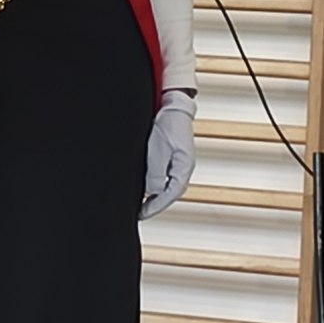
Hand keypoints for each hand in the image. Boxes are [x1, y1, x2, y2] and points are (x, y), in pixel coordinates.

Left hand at [140, 89, 195, 218]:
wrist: (172, 107)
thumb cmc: (168, 125)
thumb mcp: (158, 151)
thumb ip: (156, 174)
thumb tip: (153, 193)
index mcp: (184, 169)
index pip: (170, 195)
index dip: (155, 207)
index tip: (142, 215)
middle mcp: (183, 169)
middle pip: (169, 193)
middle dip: (154, 204)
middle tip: (140, 213)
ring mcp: (178, 164)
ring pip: (166, 186)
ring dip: (154, 195)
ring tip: (140, 203)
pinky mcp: (172, 158)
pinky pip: (164, 176)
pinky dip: (154, 184)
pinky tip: (146, 187)